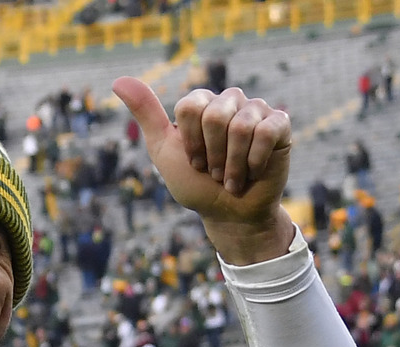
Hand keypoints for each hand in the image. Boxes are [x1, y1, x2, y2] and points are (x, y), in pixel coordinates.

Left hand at [112, 77, 294, 263]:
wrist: (228, 213)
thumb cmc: (195, 183)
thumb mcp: (163, 150)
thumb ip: (146, 114)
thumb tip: (118, 80)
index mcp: (202, 103)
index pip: (190, 106)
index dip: (190, 142)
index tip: (194, 161)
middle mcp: (229, 101)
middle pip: (215, 115)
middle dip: (212, 154)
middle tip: (214, 172)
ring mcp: (256, 111)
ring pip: (240, 126)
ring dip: (232, 164)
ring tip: (231, 177)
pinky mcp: (280, 125)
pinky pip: (267, 132)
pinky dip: (255, 160)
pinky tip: (253, 171)